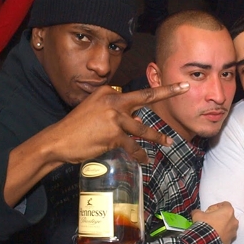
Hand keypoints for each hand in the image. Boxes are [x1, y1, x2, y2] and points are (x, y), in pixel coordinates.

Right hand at [43, 82, 189, 164]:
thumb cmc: (76, 129)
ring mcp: (113, 117)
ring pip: (142, 128)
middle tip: (185, 87)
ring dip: (157, 137)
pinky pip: (132, 145)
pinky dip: (140, 154)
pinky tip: (144, 159)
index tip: (174, 84)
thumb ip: (116, 114)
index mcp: (107, 93)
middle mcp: (112, 101)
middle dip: (167, 91)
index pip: (135, 93)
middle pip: (145, 97)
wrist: (59, 141)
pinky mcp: (113, 134)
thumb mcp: (95, 113)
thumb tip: (138, 120)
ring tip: (168, 142)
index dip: (155, 91)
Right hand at [192, 201, 237, 243]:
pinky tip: (213, 236)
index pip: (225, 205)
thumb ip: (199, 211)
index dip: (216, 207)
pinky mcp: (230, 241)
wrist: (205, 242)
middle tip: (210, 220)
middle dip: (220, 217)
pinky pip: (226, 236)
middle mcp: (234, 221)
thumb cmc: (204, 225)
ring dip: (222, 227)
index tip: (210, 212)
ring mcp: (233, 232)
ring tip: (212, 229)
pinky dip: (221, 235)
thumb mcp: (198, 214)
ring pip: (228, 227)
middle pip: (228, 216)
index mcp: (228, 211)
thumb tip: (196, 212)